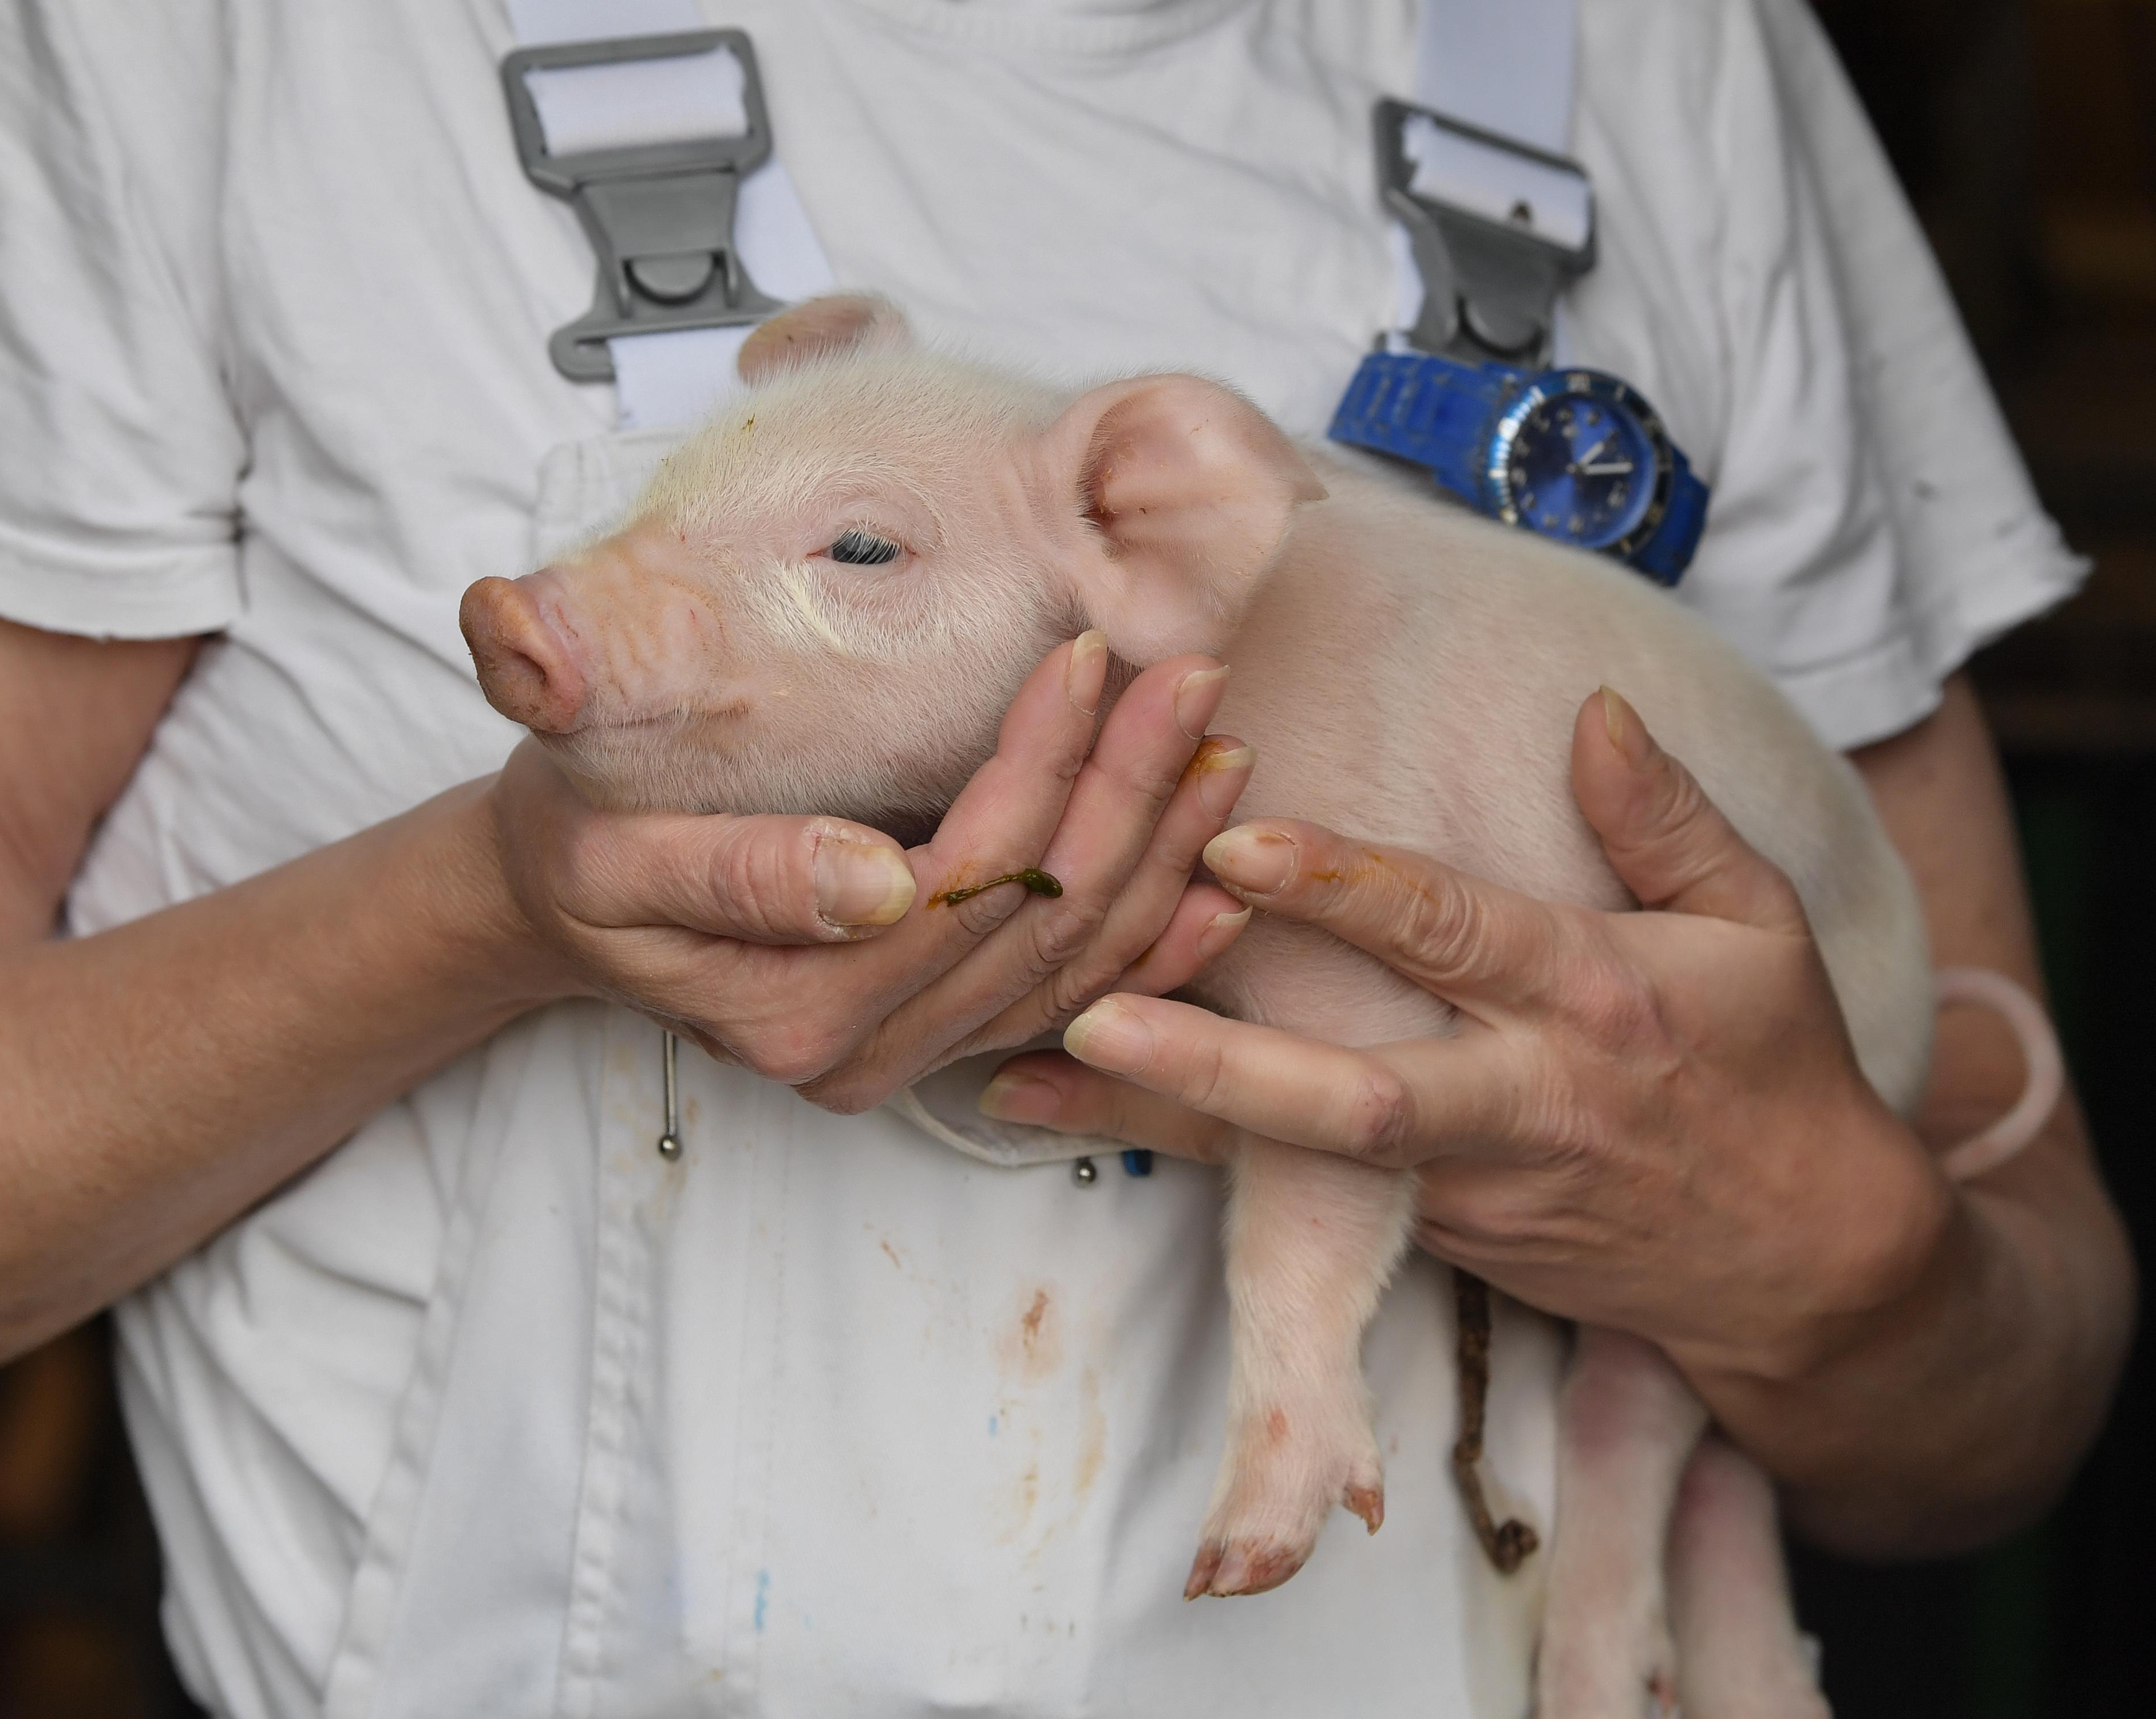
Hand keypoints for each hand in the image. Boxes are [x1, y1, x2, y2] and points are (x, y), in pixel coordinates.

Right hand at [486, 632, 1256, 1112]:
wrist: (566, 901)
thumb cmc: (581, 844)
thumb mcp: (611, 849)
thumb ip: (734, 873)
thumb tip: (870, 883)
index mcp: (795, 1014)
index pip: (963, 881)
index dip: (1039, 770)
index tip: (1090, 653)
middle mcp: (867, 1057)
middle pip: (1039, 921)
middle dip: (1131, 793)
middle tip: (1195, 674)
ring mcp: (910, 1058)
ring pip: (1077, 966)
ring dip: (1164, 858)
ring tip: (1223, 745)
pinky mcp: (939, 1038)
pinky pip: (1072, 1002)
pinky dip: (1156, 947)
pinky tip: (1221, 886)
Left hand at [977, 688, 1952, 1386]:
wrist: (1799, 1272)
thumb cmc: (1774, 1069)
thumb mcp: (1759, 925)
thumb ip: (1667, 818)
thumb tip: (1591, 711)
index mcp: (1591, 1001)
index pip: (1452, 934)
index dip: (1342, 887)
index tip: (1231, 835)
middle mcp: (1516, 1103)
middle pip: (1351, 1098)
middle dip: (1218, 1062)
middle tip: (1089, 1009)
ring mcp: (1467, 1188)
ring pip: (1294, 1157)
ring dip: (1159, 1115)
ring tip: (1014, 1073)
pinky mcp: (1437, 1240)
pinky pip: (1299, 1185)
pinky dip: (1194, 1143)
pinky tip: (1081, 1107)